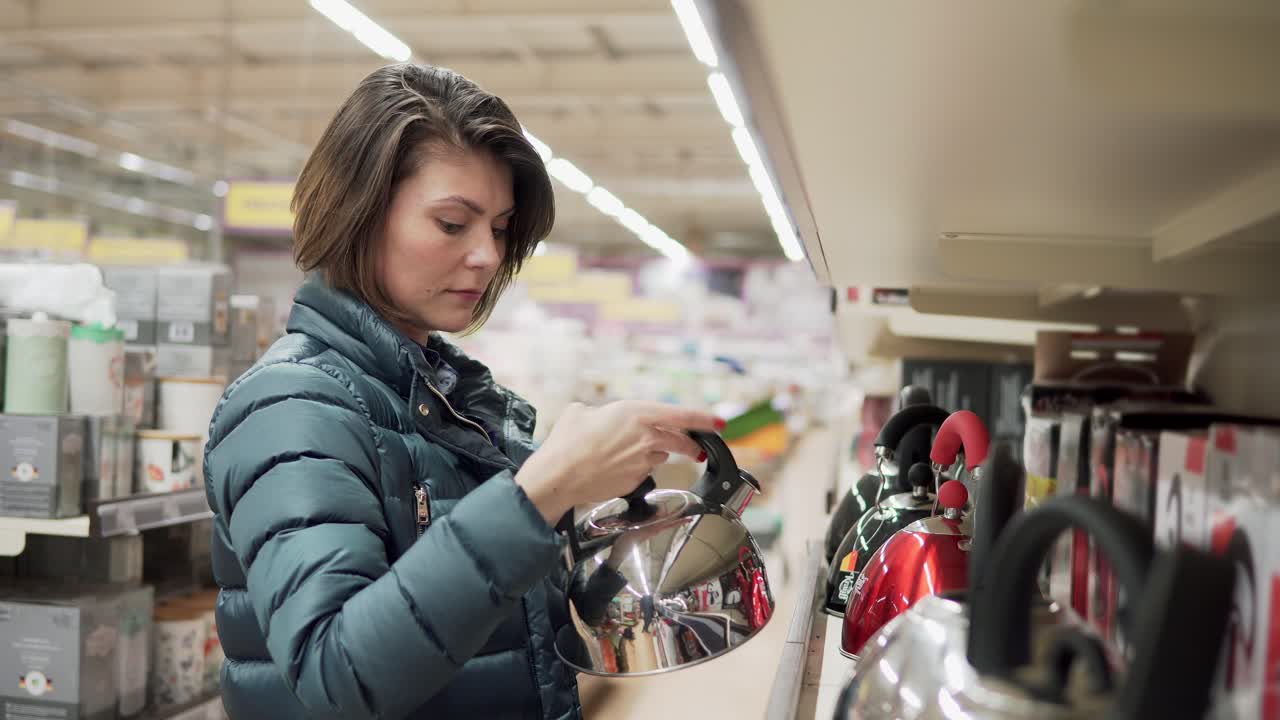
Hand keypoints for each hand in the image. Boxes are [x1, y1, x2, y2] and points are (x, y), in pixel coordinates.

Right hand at [516, 400, 723, 523]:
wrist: (560, 475)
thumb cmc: (567, 442)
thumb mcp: (580, 412)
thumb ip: (599, 411)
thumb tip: (598, 417)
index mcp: (637, 413)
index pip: (682, 415)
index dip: (704, 419)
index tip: (719, 422)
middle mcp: (646, 437)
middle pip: (681, 442)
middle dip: (691, 446)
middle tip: (695, 449)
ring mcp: (644, 461)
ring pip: (659, 457)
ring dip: (651, 455)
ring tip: (623, 455)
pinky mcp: (637, 481)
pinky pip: (643, 473)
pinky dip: (634, 470)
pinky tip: (613, 469)